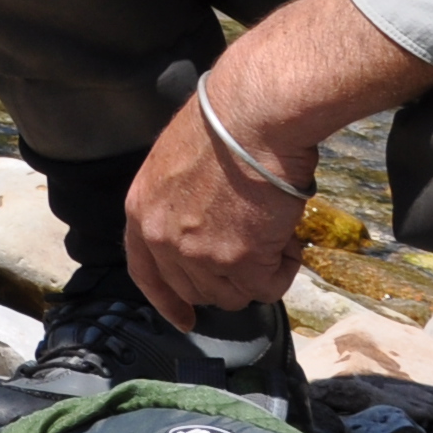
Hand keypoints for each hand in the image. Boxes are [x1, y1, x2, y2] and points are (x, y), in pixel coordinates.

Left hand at [123, 0, 432, 330]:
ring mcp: (200, 255)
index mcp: (142, 210)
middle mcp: (164, 239)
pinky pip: (268, 286)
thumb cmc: (226, 120)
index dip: (167, 299)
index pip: (147, 273)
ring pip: (234, 294)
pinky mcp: (239, 262)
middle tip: (258, 246)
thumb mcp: (178, 160)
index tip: (185, 318)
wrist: (254, 114)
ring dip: (260, 270)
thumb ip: (181, 198)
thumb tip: (207, 215)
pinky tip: (289, 236)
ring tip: (277, 231)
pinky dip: (284, 268)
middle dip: (228, 277)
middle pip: (196, 289)